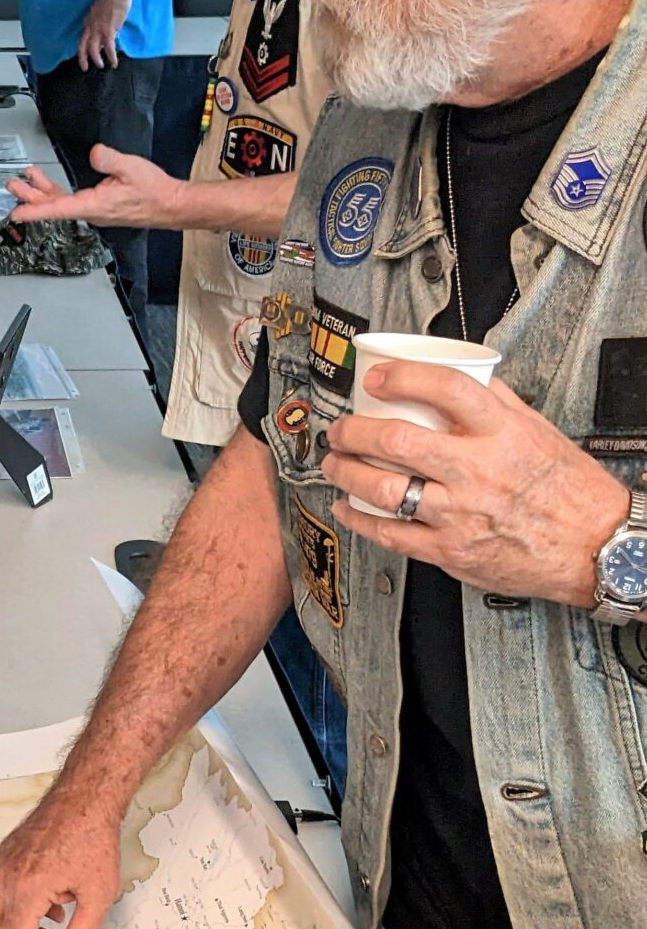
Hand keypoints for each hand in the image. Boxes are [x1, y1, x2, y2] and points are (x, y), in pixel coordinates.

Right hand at [0, 779, 122, 928]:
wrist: (86, 795)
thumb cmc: (93, 838)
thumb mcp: (98, 894)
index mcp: (26, 888)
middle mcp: (8, 875)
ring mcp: (5, 861)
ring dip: (13, 920)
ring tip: (51, 919)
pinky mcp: (10, 851)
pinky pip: (6, 884)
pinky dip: (21, 898)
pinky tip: (53, 895)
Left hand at [9, 147, 184, 229]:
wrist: (168, 204)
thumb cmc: (153, 190)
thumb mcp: (131, 167)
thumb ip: (110, 159)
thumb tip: (94, 153)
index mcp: (95, 205)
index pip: (59, 209)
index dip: (36, 210)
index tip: (17, 214)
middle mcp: (90, 211)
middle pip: (53, 206)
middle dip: (30, 196)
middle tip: (13, 186)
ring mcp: (92, 210)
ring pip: (60, 203)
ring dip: (40, 192)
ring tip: (24, 180)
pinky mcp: (96, 206)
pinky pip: (69, 201)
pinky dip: (55, 192)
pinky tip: (46, 182)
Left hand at [77, 0, 130, 71]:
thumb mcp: (101, 11)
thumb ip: (101, 22)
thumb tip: (106, 32)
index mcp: (88, 21)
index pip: (83, 37)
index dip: (84, 47)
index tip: (86, 53)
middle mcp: (90, 26)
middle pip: (82, 46)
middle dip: (82, 58)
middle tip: (84, 68)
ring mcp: (98, 30)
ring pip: (93, 50)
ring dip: (97, 60)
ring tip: (101, 66)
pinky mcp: (108, 31)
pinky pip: (109, 48)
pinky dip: (111, 57)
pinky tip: (114, 62)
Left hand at [321, 365, 630, 607]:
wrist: (593, 547)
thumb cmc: (570, 490)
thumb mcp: (539, 432)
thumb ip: (497, 403)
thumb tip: (459, 377)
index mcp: (502, 434)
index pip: (446, 389)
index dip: (403, 377)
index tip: (377, 379)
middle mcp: (478, 472)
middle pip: (398, 442)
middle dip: (353, 432)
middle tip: (339, 429)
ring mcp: (460, 514)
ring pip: (383, 490)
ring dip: (346, 474)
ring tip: (334, 464)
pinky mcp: (450, 551)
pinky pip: (391, 535)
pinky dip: (359, 520)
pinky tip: (347, 508)